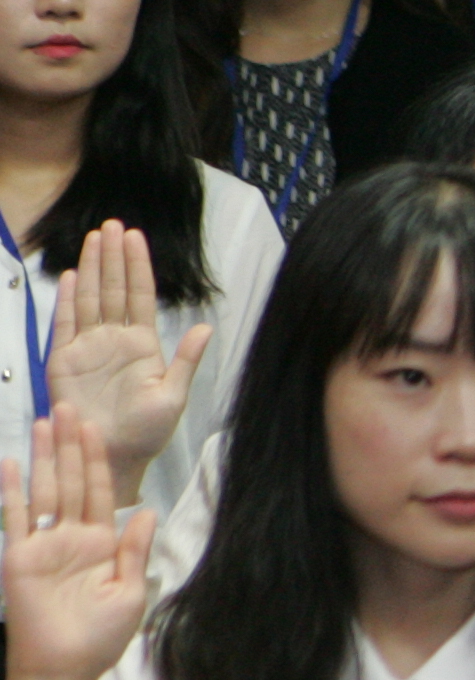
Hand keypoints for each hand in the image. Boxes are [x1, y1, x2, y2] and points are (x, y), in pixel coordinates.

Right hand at [0, 408, 153, 679]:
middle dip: (71, 447)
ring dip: (44, 458)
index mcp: (101, 544)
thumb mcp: (130, 591)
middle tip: (70, 408)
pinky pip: (15, 518)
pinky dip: (12, 491)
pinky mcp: (20, 556)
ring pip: (45, 491)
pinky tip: (10, 464)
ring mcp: (43, 544)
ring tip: (45, 423)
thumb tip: (146, 510)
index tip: (95, 429)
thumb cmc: (100, 637)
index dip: (98, 461)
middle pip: (71, 483)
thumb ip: (134, 550)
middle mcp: (71, 537)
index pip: (100, 492)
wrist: (64, 668)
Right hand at [45, 223, 209, 495]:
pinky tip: (73, 276)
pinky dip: (68, 300)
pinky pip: (65, 324)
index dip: (138, 266)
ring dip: (93, 268)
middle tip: (112, 224)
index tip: (135, 236)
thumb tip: (205, 327)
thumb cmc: (147, 431)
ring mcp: (88, 347)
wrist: (113, 455)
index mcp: (144, 344)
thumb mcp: (174, 395)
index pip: (141, 296)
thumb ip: (187, 360)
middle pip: (114, 289)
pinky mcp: (64, 360)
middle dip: (113, 257)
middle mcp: (115, 339)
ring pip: (90, 299)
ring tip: (94, 238)